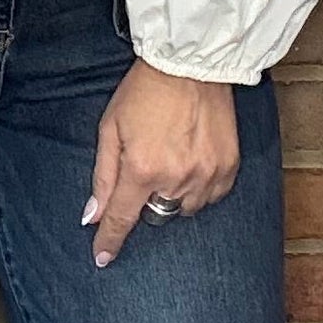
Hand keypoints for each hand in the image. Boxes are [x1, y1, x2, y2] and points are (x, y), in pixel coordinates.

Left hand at [82, 61, 239, 266]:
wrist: (191, 63)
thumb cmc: (144, 92)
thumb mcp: (110, 129)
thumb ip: (103, 177)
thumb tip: (93, 217)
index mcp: (142, 168)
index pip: (122, 219)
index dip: (109, 242)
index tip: (102, 258)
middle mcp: (176, 178)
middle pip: (156, 215)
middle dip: (146, 201)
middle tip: (147, 168)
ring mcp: (207, 174)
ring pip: (185, 209)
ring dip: (173, 194)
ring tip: (171, 159)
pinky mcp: (229, 166)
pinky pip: (211, 197)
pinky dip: (199, 188)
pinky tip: (192, 162)